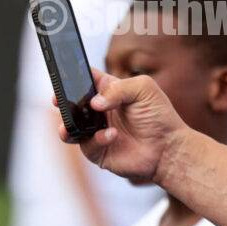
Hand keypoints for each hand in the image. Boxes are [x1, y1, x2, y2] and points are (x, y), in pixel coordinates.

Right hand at [56, 68, 187, 181]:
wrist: (168, 147)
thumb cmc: (159, 115)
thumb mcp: (144, 89)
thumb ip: (118, 89)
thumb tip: (94, 103)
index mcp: (110, 91)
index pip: (87, 80)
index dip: (74, 76)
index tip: (63, 74)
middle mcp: (100, 111)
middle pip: (72, 103)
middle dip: (62, 101)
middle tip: (58, 99)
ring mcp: (97, 131)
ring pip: (70, 127)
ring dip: (66, 125)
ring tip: (68, 125)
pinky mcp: (98, 151)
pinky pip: (87, 144)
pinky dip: (97, 139)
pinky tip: (112, 135)